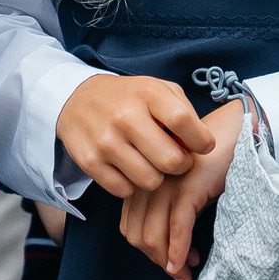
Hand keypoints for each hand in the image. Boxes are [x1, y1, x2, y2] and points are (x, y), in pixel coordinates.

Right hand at [54, 74, 215, 200]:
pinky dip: (131, 184)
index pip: (184, 122)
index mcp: (147, 94)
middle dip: (181, 165)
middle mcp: (125, 117)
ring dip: (156, 177)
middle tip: (176, 159)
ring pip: (151, 181)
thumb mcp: (158, 89)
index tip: (202, 145)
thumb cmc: (128, 98)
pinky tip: (129, 168)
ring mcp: (106, 141)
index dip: (201, 140)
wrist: (75, 99)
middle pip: (171, 161)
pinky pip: (125, 190)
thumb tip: (200, 145)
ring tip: (151, 163)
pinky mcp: (90, 162)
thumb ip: (184, 111)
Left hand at [116, 100, 241, 279]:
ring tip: (186, 274)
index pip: (131, 227)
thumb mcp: (185, 188)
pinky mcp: (186, 188)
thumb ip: (170, 210)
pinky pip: (177, 228)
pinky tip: (186, 263)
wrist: (237, 134)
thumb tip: (171, 251)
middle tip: (181, 275)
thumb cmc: (213, 162)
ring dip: (169, 262)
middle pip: (138, 235)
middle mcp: (147, 183)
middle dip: (158, 261)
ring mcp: (165, 185)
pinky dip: (179, 251)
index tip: (171, 262)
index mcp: (143, 181)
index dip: (148, 251)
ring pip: (153, 235)